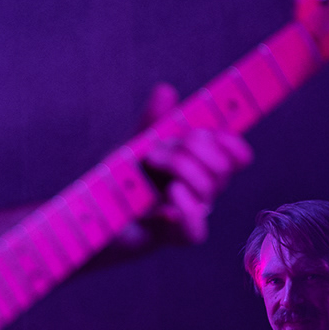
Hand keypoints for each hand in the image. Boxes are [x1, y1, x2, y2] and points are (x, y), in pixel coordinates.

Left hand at [107, 84, 252, 258]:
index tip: (207, 130)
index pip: (236, 158)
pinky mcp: (171, 238)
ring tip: (151, 160)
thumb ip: (151, 123)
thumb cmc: (119, 183)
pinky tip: (173, 192)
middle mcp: (200, 193)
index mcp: (200, 168)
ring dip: (182, 166)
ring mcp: (188, 217)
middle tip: (157, 148)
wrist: (92, 217)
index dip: (232, 144)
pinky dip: (188, 208)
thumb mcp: (134, 146)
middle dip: (193, 148)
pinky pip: (195, 231)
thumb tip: (165, 91)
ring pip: (209, 190)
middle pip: (222, 169)